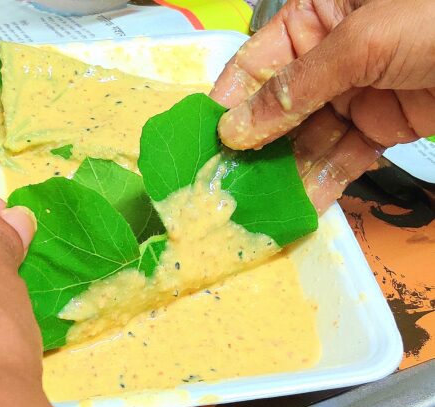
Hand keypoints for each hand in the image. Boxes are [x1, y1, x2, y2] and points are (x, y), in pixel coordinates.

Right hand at [211, 0, 434, 211]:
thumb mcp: (362, 40)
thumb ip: (295, 85)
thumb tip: (237, 126)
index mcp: (318, 15)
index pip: (259, 60)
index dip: (232, 99)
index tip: (208, 138)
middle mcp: (332, 55)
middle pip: (279, 107)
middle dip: (257, 146)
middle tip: (230, 183)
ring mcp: (355, 93)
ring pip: (308, 139)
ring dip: (286, 172)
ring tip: (260, 204)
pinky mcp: (380, 126)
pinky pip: (342, 157)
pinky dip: (323, 181)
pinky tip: (301, 206)